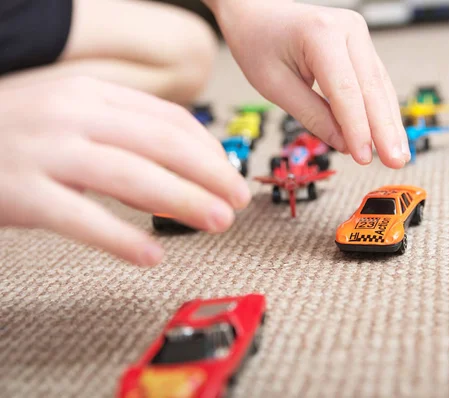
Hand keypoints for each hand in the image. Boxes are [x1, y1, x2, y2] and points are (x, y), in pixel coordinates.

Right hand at [0, 76, 249, 265]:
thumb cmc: (16, 131)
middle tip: (238, 201)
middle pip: (163, 144)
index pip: (170, 119)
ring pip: (133, 177)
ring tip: (215, 222)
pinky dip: (123, 238)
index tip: (230, 175)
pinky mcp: (23, 193)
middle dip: (211, 175)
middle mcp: (74, 115)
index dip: (210, 151)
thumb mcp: (73, 116)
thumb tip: (181, 170)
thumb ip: (124, 136)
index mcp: (93, 95)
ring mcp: (48, 152)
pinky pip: (83, 219)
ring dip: (184, 202)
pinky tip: (151, 255)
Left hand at [208, 0, 409, 166]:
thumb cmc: (258, 42)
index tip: (364, 157)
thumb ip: (311, 115)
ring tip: (399, 154)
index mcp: (321, 34)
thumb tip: (344, 144)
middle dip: (385, 130)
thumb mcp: (274, 85)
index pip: (346, 92)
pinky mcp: (360, 44)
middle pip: (372, 88)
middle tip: (395, 162)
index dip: (358, 129)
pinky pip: (375, 81)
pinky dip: (382, 109)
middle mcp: (347, 29)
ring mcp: (357, 33)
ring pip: (380, 86)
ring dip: (390, 123)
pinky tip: (390, 133)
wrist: (255, 10)